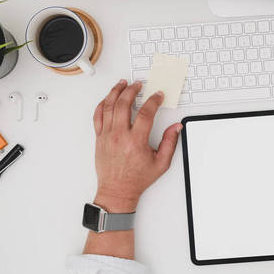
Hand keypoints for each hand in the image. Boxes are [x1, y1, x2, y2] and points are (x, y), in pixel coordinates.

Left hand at [92, 79, 181, 211]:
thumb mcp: (161, 163)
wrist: (117, 190)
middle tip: (138, 85)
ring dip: (116, 92)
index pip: (145, 113)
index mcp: (136, 142)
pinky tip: (108, 98)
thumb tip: (176, 127)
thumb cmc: (137, 179)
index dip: (153, 101)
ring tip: (122, 84)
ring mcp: (107, 136)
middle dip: (132, 90)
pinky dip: (102, 104)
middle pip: (124, 104)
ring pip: (109, 107)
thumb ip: (170, 143)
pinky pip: (98, 116)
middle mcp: (119, 136)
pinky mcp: (99, 138)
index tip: (157, 96)